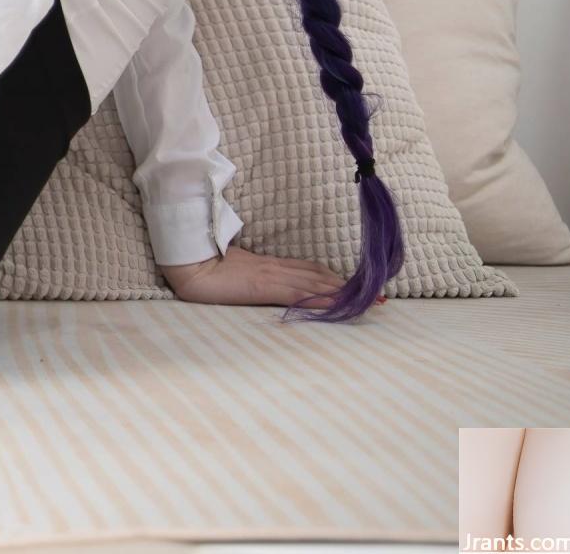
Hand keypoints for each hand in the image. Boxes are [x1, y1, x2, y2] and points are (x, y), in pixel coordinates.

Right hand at [159, 242, 380, 308]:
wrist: (189, 267)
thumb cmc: (204, 269)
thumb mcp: (235, 272)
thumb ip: (253, 276)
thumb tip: (264, 282)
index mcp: (268, 265)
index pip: (310, 270)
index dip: (336, 277)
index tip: (361, 285)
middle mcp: (275, 269)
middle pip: (320, 276)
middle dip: (350, 287)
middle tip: (381, 297)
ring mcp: (271, 277)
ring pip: (316, 283)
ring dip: (344, 293)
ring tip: (369, 301)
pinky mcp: (264, 287)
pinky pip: (299, 293)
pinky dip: (321, 298)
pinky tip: (337, 304)